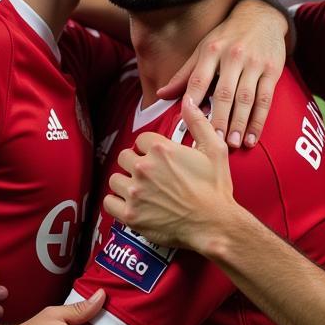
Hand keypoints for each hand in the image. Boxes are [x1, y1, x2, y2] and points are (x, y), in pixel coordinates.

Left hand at [104, 96, 238, 251]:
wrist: (214, 224)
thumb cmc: (215, 189)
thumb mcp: (215, 149)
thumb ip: (198, 122)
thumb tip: (188, 101)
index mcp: (161, 149)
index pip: (140, 139)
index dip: (149, 148)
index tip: (156, 158)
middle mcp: (144, 168)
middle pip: (124, 157)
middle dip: (134, 164)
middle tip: (148, 175)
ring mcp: (135, 192)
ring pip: (115, 178)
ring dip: (125, 183)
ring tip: (139, 190)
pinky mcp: (131, 214)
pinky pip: (109, 202)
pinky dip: (116, 203)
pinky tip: (129, 203)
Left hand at [157, 0, 286, 147]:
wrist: (260, 16)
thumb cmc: (227, 36)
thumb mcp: (203, 49)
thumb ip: (185, 74)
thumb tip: (161, 94)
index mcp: (211, 51)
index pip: (199, 80)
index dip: (193, 103)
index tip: (189, 125)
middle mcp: (233, 56)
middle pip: (224, 93)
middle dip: (219, 120)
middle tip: (213, 143)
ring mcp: (254, 63)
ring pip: (246, 98)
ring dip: (239, 123)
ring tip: (232, 144)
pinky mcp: (272, 70)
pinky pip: (265, 99)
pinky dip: (258, 121)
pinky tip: (252, 137)